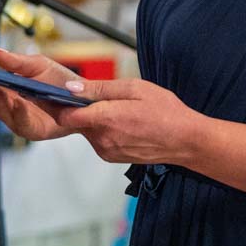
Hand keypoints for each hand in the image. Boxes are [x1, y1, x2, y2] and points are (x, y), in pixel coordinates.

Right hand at [0, 48, 79, 141]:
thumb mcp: (38, 65)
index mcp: (3, 87)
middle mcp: (6, 104)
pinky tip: (17, 102)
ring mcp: (17, 118)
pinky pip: (21, 122)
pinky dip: (18, 112)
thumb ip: (17, 62)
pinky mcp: (31, 129)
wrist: (83, 99)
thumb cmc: (59, 81)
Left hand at [51, 77, 202, 165]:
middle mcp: (102, 139)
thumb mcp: (134, 88)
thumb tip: (72, 88)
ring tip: (119, 110)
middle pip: (76, 121)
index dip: (59, 103)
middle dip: (82, 108)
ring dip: (95, 119)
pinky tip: (124, 123)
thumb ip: (100, 88)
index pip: (65, 115)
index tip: (62, 93)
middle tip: (103, 97)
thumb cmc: (164, 111)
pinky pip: (98, 139)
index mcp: (105, 119)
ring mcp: (106, 150)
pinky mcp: (111, 157)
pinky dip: (104, 130)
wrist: (185, 140)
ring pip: (87, 130)